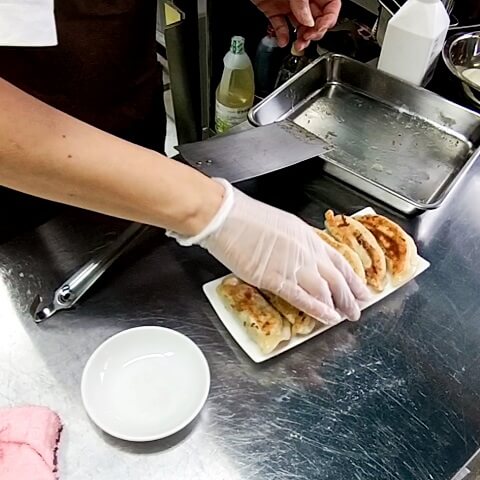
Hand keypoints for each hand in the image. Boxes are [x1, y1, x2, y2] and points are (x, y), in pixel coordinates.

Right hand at [169, 180, 368, 321]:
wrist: (225, 216)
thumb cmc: (245, 216)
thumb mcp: (281, 224)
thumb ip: (295, 242)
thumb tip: (301, 255)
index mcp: (306, 235)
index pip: (339, 260)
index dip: (353, 277)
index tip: (361, 287)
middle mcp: (305, 250)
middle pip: (337, 277)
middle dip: (351, 295)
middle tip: (359, 307)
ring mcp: (292, 265)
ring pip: (325, 290)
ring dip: (338, 305)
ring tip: (345, 316)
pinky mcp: (274, 278)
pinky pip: (302, 298)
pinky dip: (317, 310)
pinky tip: (327, 318)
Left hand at [252, 0, 340, 49]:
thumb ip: (302, 2)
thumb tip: (308, 21)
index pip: (331, 7)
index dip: (327, 20)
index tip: (318, 29)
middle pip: (316, 19)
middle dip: (314, 33)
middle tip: (307, 39)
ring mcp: (288, 4)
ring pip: (299, 26)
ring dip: (300, 38)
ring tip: (297, 46)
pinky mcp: (273, 9)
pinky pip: (280, 25)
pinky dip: (282, 35)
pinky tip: (283, 41)